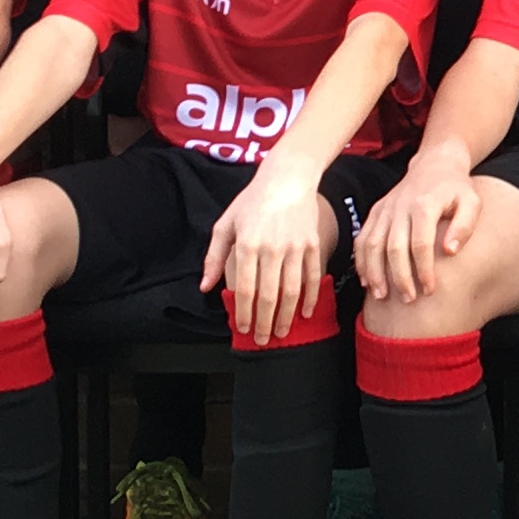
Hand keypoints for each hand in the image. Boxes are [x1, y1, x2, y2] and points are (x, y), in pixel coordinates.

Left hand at [209, 171, 338, 347]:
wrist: (287, 178)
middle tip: (264, 339)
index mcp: (247, 245)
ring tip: (283, 331)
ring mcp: (296, 247)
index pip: (246, 289)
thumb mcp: (225, 224)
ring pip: (292, 290)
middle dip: (266, 322)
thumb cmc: (252, 201)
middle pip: (270, 295)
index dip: (245, 313)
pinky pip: (313, 276)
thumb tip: (206, 285)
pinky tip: (306, 311)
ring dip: (287, 315)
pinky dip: (311, 297)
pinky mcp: (313, 244)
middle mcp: (272, 249)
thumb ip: (214, 257)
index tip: (244, 329)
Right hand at [357, 164, 480, 303]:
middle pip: (393, 247)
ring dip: (375, 272)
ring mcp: (385, 209)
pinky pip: (362, 239)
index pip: (420, 243)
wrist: (435, 165)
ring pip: (372, 244)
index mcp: (424, 205)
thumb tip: (450, 251)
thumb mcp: (472, 203)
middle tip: (409, 299)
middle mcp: (400, 207)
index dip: (423, 269)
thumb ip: (465, 226)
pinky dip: (361, 261)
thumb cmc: (457, 189)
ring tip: (382, 296)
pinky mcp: (376, 212)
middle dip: (399, 277)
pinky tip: (367, 281)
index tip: (430, 289)